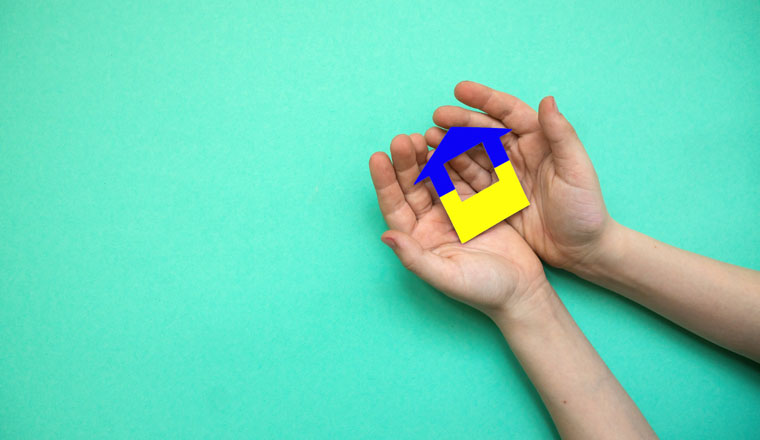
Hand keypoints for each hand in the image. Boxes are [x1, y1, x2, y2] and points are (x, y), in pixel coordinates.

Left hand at [369, 133, 547, 317]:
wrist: (523, 291)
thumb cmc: (483, 290)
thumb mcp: (446, 276)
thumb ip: (415, 257)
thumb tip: (385, 236)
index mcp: (418, 239)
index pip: (395, 206)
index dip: (385, 182)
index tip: (378, 157)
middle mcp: (430, 222)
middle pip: (412, 187)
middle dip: (407, 162)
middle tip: (404, 139)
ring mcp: (453, 210)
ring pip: (436, 176)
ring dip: (429, 156)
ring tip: (426, 134)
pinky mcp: (477, 202)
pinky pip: (462, 175)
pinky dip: (456, 158)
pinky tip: (452, 140)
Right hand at [425, 81, 613, 270]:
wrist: (582, 251)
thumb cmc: (586, 210)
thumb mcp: (576, 171)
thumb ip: (561, 135)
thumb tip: (546, 99)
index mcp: (540, 141)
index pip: (509, 113)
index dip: (485, 99)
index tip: (460, 90)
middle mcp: (520, 154)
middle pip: (485, 131)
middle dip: (460, 121)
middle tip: (436, 116)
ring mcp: (506, 177)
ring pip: (473, 154)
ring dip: (452, 145)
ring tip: (429, 138)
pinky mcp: (497, 199)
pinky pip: (470, 181)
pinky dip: (452, 172)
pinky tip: (435, 165)